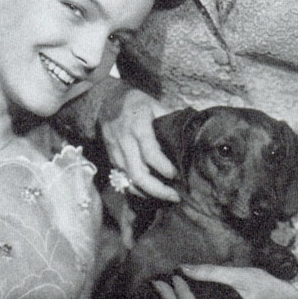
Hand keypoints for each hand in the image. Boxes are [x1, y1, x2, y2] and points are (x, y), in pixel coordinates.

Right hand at [99, 86, 178, 200]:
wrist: (106, 101)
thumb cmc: (135, 103)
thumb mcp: (154, 104)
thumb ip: (170, 119)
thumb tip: (191, 132)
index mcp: (138, 126)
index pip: (150, 153)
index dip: (164, 167)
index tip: (177, 175)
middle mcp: (125, 141)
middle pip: (138, 173)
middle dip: (158, 189)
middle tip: (175, 196)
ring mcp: (116, 152)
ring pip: (130, 180)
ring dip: (149, 193)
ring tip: (167, 197)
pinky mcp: (112, 160)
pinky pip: (124, 180)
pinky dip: (138, 189)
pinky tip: (152, 192)